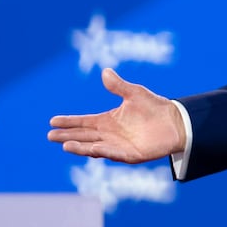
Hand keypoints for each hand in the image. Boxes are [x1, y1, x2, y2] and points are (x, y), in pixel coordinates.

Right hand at [47, 68, 185, 163]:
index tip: (52, 121)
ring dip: (80, 146)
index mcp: (108, 120)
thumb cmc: (155, 108)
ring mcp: (119, 146)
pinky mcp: (130, 155)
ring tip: (64, 144)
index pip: (84, 122)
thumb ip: (119, 86)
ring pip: (94, 147)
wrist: (176, 122)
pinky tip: (91, 150)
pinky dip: (102, 152)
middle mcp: (110, 135)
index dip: (69, 122)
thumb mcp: (135, 93)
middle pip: (84, 136)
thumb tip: (105, 71)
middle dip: (67, 136)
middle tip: (50, 135)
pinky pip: (113, 154)